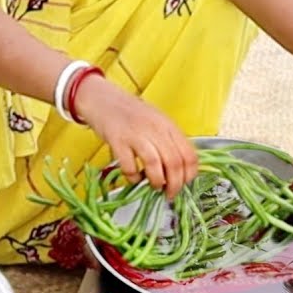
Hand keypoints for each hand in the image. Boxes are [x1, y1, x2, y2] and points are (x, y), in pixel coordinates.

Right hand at [73, 75, 197, 198]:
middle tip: (169, 193)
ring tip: (154, 186)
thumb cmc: (130, 113)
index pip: (189, 155)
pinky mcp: (117, 140)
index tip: (184, 184)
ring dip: (157, 182)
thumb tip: (180, 170)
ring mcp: (136, 134)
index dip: (190, 175)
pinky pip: (130, 166)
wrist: (102, 99)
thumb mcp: (156, 122)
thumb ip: (168, 141)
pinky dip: (134, 177)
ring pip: (155, 165)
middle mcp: (155, 128)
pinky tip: (134, 177)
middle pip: (174, 162)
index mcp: (168, 125)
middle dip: (175, 185)